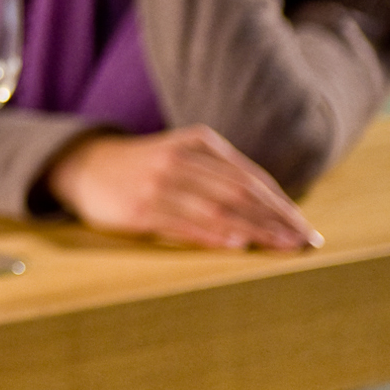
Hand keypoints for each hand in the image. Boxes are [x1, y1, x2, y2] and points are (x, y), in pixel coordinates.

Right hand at [42, 125, 320, 250]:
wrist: (83, 165)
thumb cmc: (144, 167)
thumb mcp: (182, 154)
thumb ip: (219, 171)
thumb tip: (272, 205)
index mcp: (198, 142)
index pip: (250, 177)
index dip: (281, 203)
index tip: (305, 228)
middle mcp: (181, 159)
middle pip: (241, 191)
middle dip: (277, 219)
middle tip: (305, 242)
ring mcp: (158, 183)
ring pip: (218, 208)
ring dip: (255, 230)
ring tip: (283, 248)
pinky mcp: (139, 208)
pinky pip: (182, 223)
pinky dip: (212, 234)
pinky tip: (236, 245)